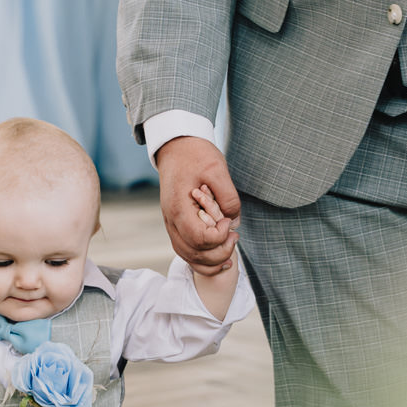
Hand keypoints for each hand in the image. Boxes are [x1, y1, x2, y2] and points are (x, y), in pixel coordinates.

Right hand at [157, 136, 239, 276]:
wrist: (176, 146)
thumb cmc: (195, 154)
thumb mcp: (217, 170)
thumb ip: (228, 198)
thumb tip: (234, 222)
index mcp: (179, 208)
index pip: (199, 238)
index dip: (219, 237)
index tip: (229, 223)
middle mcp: (171, 220)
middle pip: (193, 253)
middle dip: (218, 252)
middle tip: (235, 237)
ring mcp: (171, 223)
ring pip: (187, 256)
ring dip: (210, 260)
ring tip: (230, 253)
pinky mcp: (176, 223)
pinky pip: (185, 249)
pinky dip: (201, 258)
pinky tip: (218, 257)